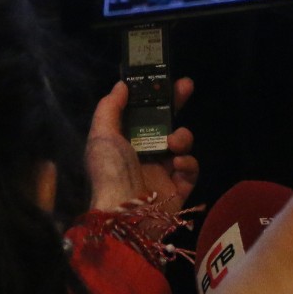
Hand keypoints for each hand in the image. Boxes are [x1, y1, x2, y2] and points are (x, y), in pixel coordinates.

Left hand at [85, 78, 197, 215]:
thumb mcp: (101, 135)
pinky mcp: (179, 189)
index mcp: (123, 142)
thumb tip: (122, 85)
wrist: (126, 214)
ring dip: (182, 137)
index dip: (152, 96)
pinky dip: (187, 163)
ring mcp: (163, 172)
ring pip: (181, 144)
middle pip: (164, 123)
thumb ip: (110, 107)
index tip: (163, 79)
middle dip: (175, 104)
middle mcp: (143, 154)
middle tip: (187, 86)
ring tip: (173, 143)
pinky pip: (190, 169)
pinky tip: (177, 163)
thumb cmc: (110, 171)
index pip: (141, 113)